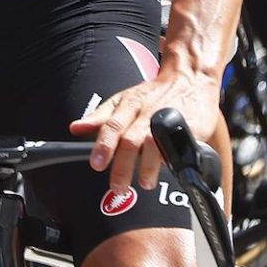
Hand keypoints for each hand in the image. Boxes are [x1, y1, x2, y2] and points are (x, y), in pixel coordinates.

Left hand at [71, 68, 221, 192]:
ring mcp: (169, 121)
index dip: (103, 146)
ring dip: (148, 166)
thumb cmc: (154, 94)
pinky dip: (173, 159)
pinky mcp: (191, 128)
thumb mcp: (123, 100)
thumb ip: (100, 117)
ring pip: (155, 144)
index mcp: (128, 106)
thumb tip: (75, 128)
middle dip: (123, 166)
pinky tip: (170, 169)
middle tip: (118, 186)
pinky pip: (180, 146)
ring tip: (145, 182)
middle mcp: (147, 114)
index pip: (112, 126)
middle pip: (131, 140)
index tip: (97, 164)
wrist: (189, 80)